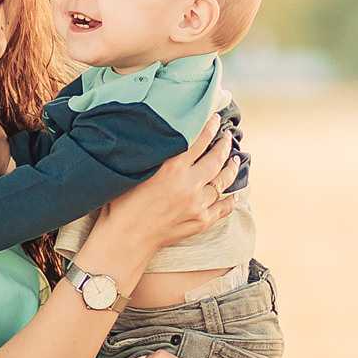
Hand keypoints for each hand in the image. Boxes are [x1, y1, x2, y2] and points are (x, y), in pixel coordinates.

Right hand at [96, 114, 238, 253]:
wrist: (125, 239)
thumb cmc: (121, 204)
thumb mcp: (135, 172)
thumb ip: (154, 155)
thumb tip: (165, 139)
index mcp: (171, 169)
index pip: (198, 141)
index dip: (210, 127)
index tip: (217, 118)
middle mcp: (189, 185)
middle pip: (216, 159)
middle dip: (225, 145)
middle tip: (229, 136)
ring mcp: (197, 204)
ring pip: (223, 182)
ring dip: (231, 168)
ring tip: (236, 159)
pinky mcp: (200, 221)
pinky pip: (223, 208)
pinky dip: (230, 200)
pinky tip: (234, 194)